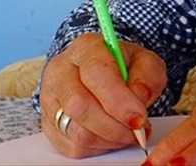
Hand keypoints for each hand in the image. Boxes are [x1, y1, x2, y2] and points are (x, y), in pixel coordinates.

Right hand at [39, 33, 166, 157]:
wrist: (104, 73)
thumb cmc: (125, 67)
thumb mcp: (145, 62)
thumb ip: (147, 76)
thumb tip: (138, 97)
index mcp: (86, 48)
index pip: (97, 74)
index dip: (119, 101)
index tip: (139, 119)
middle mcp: (61, 70)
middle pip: (80, 106)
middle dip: (115, 126)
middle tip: (138, 130)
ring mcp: (50, 98)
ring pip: (77, 132)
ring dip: (110, 139)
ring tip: (128, 132)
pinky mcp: (48, 124)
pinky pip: (73, 147)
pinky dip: (99, 147)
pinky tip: (112, 136)